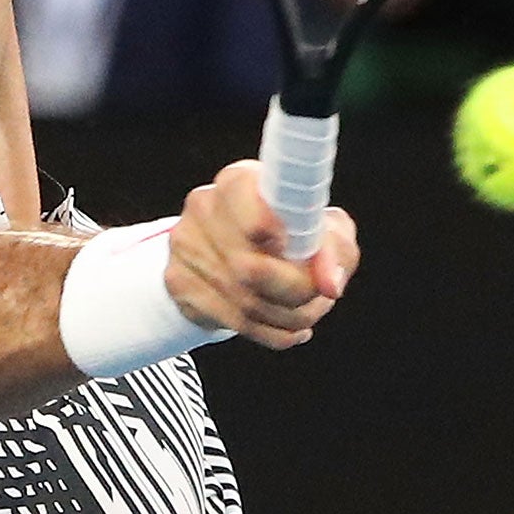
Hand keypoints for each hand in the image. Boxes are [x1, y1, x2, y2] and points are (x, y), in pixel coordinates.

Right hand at [166, 161, 359, 349]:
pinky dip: (273, 332)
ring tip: (309, 311)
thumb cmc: (290, 236)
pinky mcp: (179, 282)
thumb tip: (329, 283)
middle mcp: (205, 206)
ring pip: (247, 301)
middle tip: (320, 296)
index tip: (287, 244)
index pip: (242, 194)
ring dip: (290, 316)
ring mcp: (186, 245)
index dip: (266, 224)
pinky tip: (290, 327)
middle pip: (251, 265)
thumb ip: (334, 250)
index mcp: (239, 180)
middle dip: (298, 292)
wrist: (235, 256)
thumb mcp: (324, 232)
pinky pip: (235, 322)